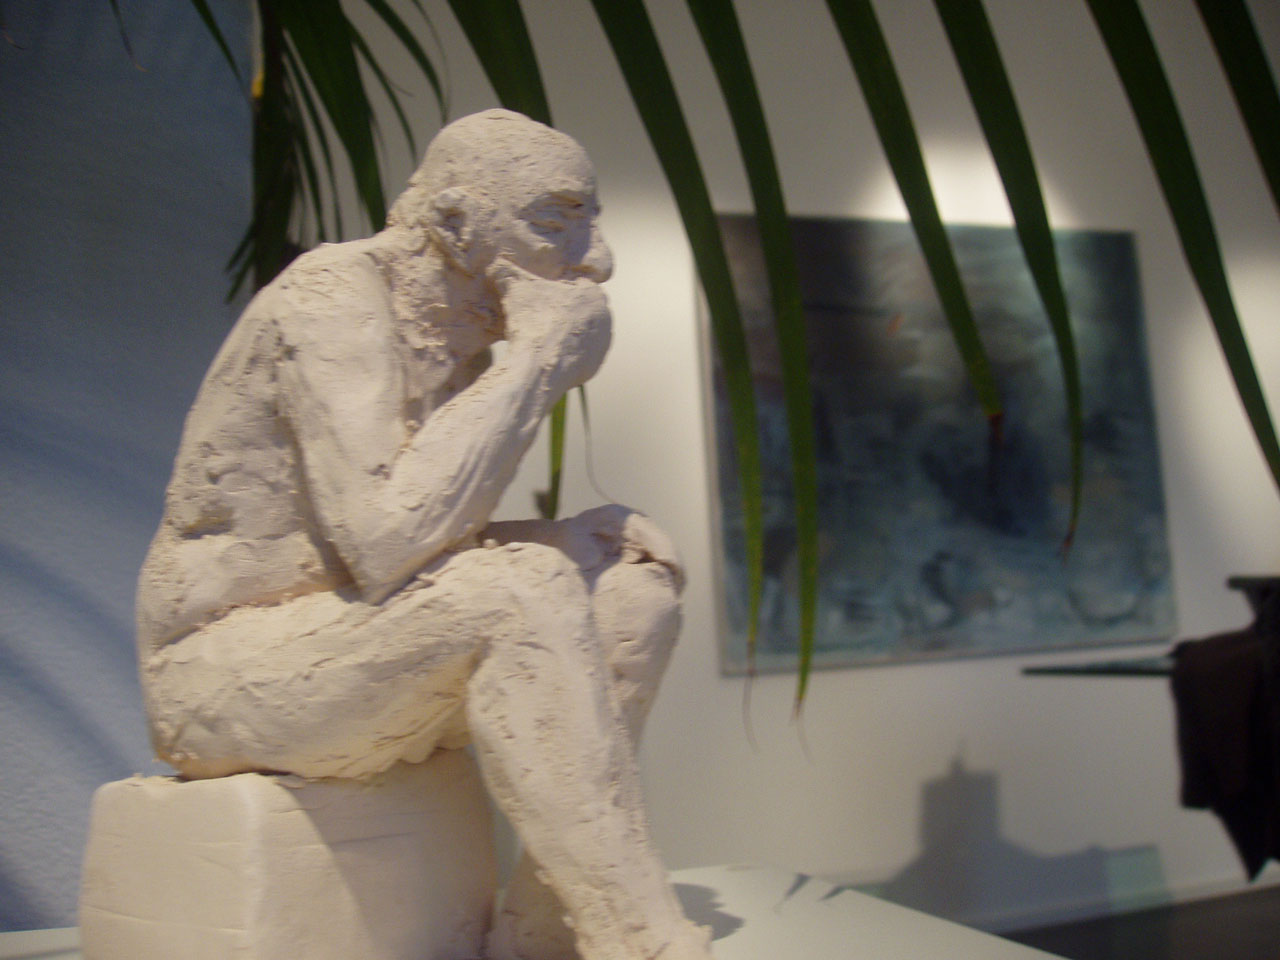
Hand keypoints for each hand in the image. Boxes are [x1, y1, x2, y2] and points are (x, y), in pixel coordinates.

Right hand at [497, 267, 611, 393]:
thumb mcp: (513, 286)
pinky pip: (578, 355)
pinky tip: (546, 354)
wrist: (538, 365)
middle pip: (578, 309)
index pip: (573, 285)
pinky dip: (564, 354)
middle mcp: (605, 317)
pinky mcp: (595, 366)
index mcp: (593, 292)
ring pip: (579, 332)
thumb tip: (494, 265)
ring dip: (563, 333)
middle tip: (536, 318)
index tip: (536, 297)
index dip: (552, 290)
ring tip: (540, 338)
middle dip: (560, 312)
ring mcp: (602, 343)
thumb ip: (504, 272)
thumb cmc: (531, 319)